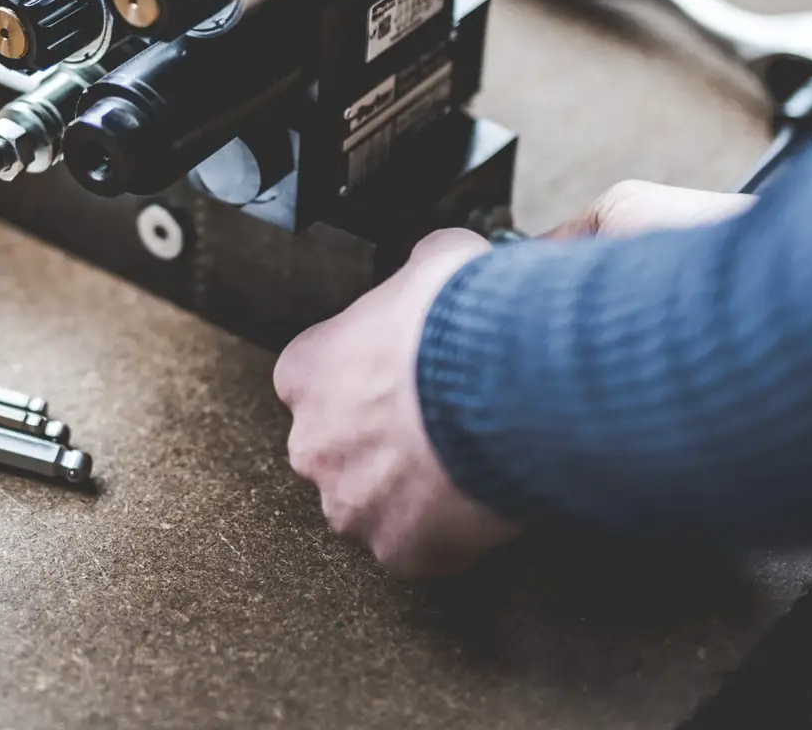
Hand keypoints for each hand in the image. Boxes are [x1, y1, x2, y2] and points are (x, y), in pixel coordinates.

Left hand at [273, 182, 753, 576]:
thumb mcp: (437, 261)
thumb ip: (422, 270)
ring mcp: (352, 503)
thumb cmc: (462, 321)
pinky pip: (418, 549)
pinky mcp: (399, 550)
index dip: (363, 377)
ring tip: (465, 464)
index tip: (401, 376)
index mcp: (305, 372)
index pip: (315, 379)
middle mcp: (312, 442)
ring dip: (410, 489)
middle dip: (382, 439)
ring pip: (372, 503)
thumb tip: (443, 261)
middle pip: (338, 446)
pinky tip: (480, 502)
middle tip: (440, 424)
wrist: (506, 385)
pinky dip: (447, 535)